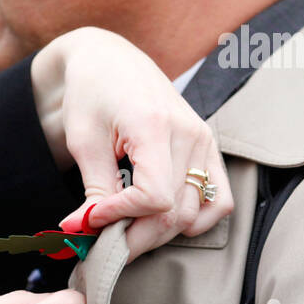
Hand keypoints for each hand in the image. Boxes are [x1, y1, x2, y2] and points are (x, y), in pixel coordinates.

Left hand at [32, 27, 234, 261]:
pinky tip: (164, 223)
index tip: (90, 217)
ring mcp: (204, 141)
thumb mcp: (83, 141)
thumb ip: (93, 189)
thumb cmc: (91, 94)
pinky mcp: (209, 147)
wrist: (109, 61)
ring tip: (125, 233)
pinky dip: (195, 221)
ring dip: (158, 235)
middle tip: (103, 242)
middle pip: (174, 212)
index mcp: (156, 127)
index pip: (154, 197)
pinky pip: (219, 200)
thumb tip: (86, 230)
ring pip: (194, 214)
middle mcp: (190, 134)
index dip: (120, 216)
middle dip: (134, 237)